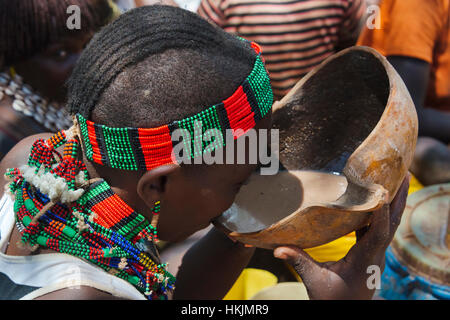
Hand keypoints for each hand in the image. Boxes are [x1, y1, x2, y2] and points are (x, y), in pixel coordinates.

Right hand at [273, 175, 409, 299]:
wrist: (346, 314)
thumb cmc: (332, 301)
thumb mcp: (315, 282)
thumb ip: (298, 262)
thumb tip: (277, 248)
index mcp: (365, 261)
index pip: (377, 233)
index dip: (381, 212)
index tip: (383, 190)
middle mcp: (375, 255)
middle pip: (392, 223)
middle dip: (398, 198)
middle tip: (402, 173)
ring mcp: (375, 254)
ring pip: (388, 224)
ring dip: (392, 203)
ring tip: (392, 179)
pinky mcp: (369, 253)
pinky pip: (378, 228)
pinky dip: (378, 212)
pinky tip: (373, 200)